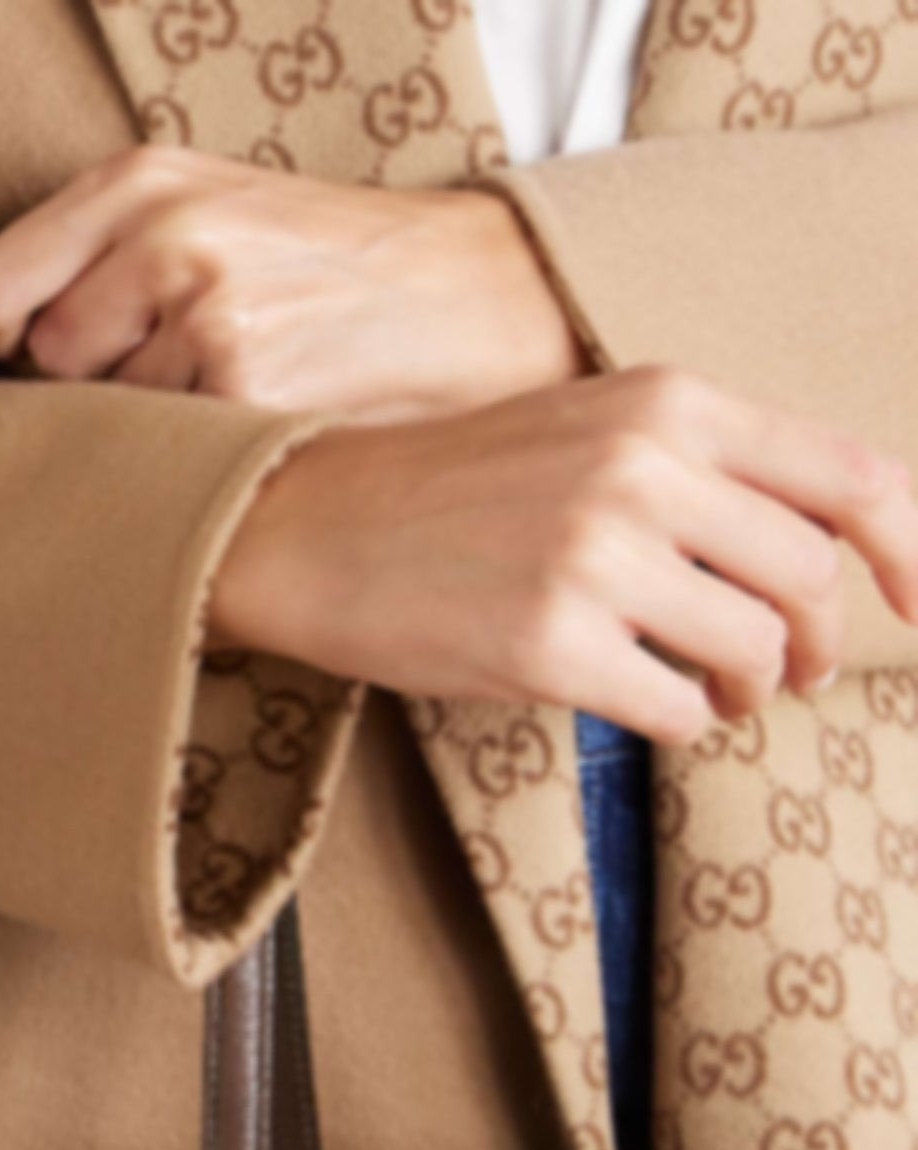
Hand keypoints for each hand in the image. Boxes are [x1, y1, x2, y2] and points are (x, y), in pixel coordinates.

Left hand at [0, 145, 581, 422]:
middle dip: (93, 386)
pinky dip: (201, 458)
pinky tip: (257, 420)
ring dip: (155, 428)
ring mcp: (202, 320)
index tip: (61, 352)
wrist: (467, 298)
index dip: (14, 342)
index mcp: (139, 184)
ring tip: (234, 389)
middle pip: (46, 367)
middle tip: (178, 368)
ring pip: (106, 421)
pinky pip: (166, 459)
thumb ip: (62, 241)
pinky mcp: (243, 395)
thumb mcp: (195, 206)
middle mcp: (163, 242)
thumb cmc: (317, 259)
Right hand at [209, 366, 917, 742]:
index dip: (908, 553)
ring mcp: (599, 560)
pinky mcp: (551, 646)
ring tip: (722, 693)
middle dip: (817, 642)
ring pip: (752, 648)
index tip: (915, 605)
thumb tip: (820, 544)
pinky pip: (679, 707)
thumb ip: (701, 463)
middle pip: (808, 577)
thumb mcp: (592, 428)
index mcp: (669, 402)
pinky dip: (686, 722)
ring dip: (752, 688)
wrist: (315, 526)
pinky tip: (655, 707)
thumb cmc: (457, 490)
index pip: (849, 477)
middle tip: (791, 673)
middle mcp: (645, 469)